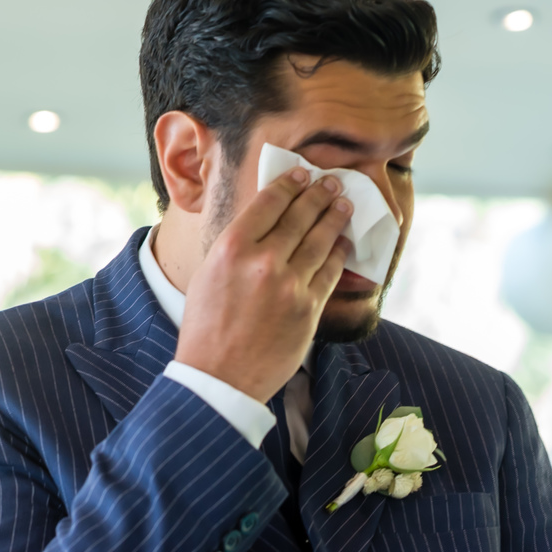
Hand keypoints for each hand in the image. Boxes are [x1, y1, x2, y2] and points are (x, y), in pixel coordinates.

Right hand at [174, 168, 352, 403]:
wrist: (219, 377)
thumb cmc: (207, 327)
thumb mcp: (208, 273)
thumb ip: (236, 245)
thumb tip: (263, 220)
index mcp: (231, 248)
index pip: (269, 202)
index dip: (290, 183)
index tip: (302, 174)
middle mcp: (262, 261)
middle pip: (299, 215)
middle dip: (318, 194)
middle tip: (332, 182)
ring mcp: (289, 285)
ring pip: (320, 239)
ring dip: (334, 217)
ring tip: (344, 204)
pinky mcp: (309, 308)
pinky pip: (329, 271)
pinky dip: (339, 253)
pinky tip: (344, 242)